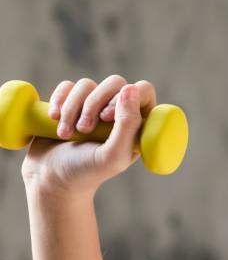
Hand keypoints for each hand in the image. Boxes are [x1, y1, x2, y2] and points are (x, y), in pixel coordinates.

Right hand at [22, 78, 156, 195]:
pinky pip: (67, 86)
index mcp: (139, 123)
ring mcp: (95, 105)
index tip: (106, 118)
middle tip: (84, 130)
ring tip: (66, 135)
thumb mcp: (113, 155)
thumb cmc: (87, 171)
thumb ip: (128, 125)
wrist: (51, 178)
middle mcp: (120, 111)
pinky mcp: (71, 102)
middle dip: (94, 104)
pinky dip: (59, 101)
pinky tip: (54, 120)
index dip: (125, 98)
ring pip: (87, 84)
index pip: (143, 90)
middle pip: (114, 82)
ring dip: (72, 109)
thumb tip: (131, 89)